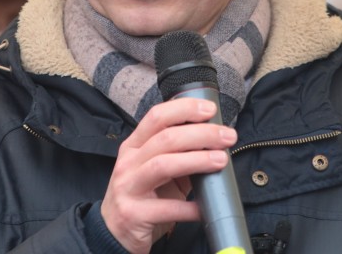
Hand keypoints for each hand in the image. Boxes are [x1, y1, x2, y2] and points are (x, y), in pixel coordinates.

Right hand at [100, 98, 237, 252]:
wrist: (114, 232)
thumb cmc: (142, 196)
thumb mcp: (156, 171)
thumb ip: (179, 156)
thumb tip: (215, 143)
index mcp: (134, 146)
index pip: (157, 117)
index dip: (184, 109)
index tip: (210, 109)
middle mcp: (128, 162)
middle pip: (165, 138)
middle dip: (201, 134)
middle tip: (227, 136)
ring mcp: (128, 187)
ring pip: (163, 165)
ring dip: (197, 160)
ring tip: (221, 160)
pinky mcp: (133, 214)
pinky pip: (167, 208)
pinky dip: (190, 207)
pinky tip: (205, 207)